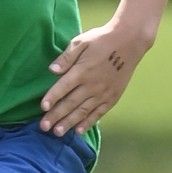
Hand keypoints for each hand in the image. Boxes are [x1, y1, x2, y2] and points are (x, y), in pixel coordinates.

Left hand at [40, 20, 144, 135]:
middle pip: (70, 103)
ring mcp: (103, 92)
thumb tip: (52, 70)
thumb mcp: (81, 41)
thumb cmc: (102, 39)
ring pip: (83, 111)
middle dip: (56, 116)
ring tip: (57, 133)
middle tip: (44, 127)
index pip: (63, 87)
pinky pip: (98, 113)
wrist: (129, 42)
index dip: (52, 97)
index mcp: (82, 70)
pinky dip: (88, 122)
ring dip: (69, 122)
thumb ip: (66, 57)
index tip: (42, 108)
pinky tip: (78, 131)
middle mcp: (92, 84)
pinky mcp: (112, 97)